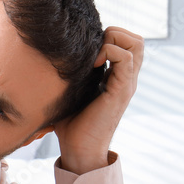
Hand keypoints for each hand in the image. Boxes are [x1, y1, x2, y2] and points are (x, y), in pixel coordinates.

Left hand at [54, 26, 143, 174]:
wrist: (78, 150)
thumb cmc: (70, 126)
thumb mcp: (70, 93)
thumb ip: (69, 76)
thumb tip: (46, 62)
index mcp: (117, 78)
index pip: (126, 43)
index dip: (108, 37)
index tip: (87, 51)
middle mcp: (126, 79)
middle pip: (137, 40)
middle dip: (115, 33)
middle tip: (94, 49)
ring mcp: (126, 84)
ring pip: (137, 44)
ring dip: (114, 40)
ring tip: (95, 56)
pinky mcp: (121, 91)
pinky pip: (126, 59)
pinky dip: (109, 52)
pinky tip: (93, 65)